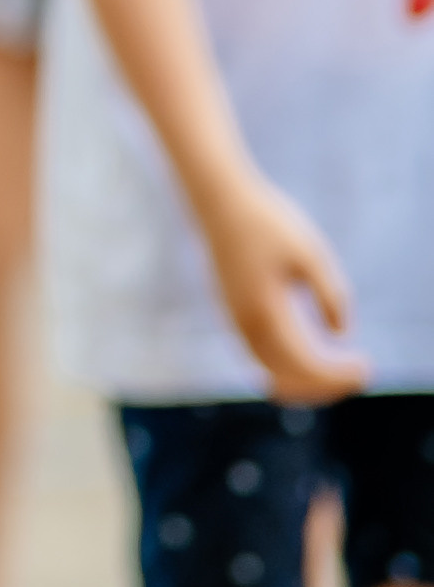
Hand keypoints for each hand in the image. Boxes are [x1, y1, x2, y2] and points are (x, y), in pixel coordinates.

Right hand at [198, 167, 364, 402]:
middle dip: (325, 385)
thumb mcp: (312, 253)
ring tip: (339, 370)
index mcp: (266, 313)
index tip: (366, 366)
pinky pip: (259, 357)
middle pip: (287, 380)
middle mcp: (245, 326)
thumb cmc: (269, 222)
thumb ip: (331, 295)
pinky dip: (286, 367)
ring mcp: (234, 321)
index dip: (338, 375)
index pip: (305, 365)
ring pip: (270, 372)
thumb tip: (340, 334)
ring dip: (305, 380)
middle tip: (359, 372)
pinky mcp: (232, 313)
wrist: (220, 201)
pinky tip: (310, 356)